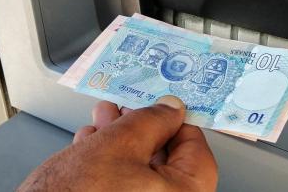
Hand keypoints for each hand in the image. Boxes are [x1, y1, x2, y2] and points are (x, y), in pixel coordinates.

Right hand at [18, 96, 217, 191]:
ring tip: (103, 119)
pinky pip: (125, 186)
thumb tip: (171, 108)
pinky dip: (110, 162)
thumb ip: (152, 119)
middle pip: (166, 159)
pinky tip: (92, 144)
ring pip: (141, 171)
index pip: (195, 149)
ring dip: (121, 139)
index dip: (176, 119)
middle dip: (141, 126)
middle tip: (128, 106)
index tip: (164, 103)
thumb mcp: (120, 142)